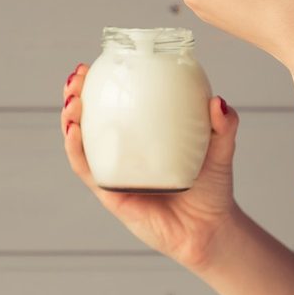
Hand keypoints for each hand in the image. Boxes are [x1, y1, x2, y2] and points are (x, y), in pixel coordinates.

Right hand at [60, 64, 242, 272]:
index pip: (118, 103)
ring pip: (81, 141)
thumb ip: (224, 125)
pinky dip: (76, 149)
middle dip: (75, 95)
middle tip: (76, 78)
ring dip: (69, 118)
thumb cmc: (213, 188)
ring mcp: (115, 171)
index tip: (95, 63)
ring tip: (71, 99)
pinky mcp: (110, 193)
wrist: (209, 230)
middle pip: (90, 118)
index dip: (101, 83)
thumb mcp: (221, 149)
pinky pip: (88, 169)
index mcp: (145, 134)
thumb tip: (217, 101)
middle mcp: (125, 151)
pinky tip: (75, 130)